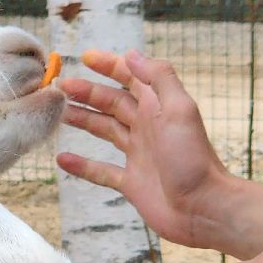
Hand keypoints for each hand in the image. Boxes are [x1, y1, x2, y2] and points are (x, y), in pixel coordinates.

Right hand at [58, 49, 231, 249]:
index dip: (109, 65)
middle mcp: (147, 127)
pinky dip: (82, 165)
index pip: (130, 78)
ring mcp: (138, 155)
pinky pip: (101, 171)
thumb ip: (158, 78)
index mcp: (158, 107)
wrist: (203, 208)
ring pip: (104, 131)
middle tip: (60, 87)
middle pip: (112, 103)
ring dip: (83, 120)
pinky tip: (62, 158)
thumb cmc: (194, 158)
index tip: (86, 57)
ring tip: (59, 113)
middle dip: (87, 92)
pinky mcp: (131, 182)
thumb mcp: (180, 109)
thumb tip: (131, 54)